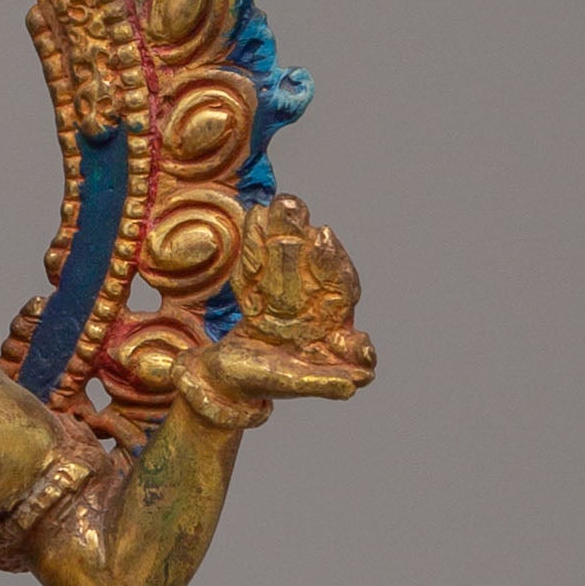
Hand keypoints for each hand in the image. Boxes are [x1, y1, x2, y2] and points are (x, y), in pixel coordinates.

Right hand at [208, 193, 375, 403]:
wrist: (221, 381)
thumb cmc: (261, 385)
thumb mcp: (294, 382)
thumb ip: (325, 381)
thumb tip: (363, 378)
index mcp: (328, 326)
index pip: (339, 286)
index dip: (331, 260)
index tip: (321, 235)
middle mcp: (311, 308)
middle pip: (311, 264)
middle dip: (303, 235)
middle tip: (294, 204)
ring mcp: (285, 297)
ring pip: (286, 258)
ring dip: (283, 228)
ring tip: (280, 200)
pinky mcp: (260, 292)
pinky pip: (260, 263)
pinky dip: (256, 241)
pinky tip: (257, 213)